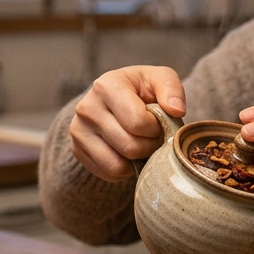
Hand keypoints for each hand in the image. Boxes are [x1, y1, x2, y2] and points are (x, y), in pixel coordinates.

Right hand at [68, 66, 185, 181]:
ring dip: (137, 160)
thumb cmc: (142, 89)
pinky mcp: (77, 150)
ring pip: (117, 165)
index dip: (156, 128)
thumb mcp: (160, 79)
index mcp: (106, 85)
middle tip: (153, 137)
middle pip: (129, 146)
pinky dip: (124, 169)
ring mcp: (78, 130)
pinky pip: (108, 174)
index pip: (137, 123)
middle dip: (150, 146)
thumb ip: (172, 90)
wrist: (115, 98)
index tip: (157, 122)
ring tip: (141, 144)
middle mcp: (86, 107)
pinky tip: (128, 152)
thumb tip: (177, 111)